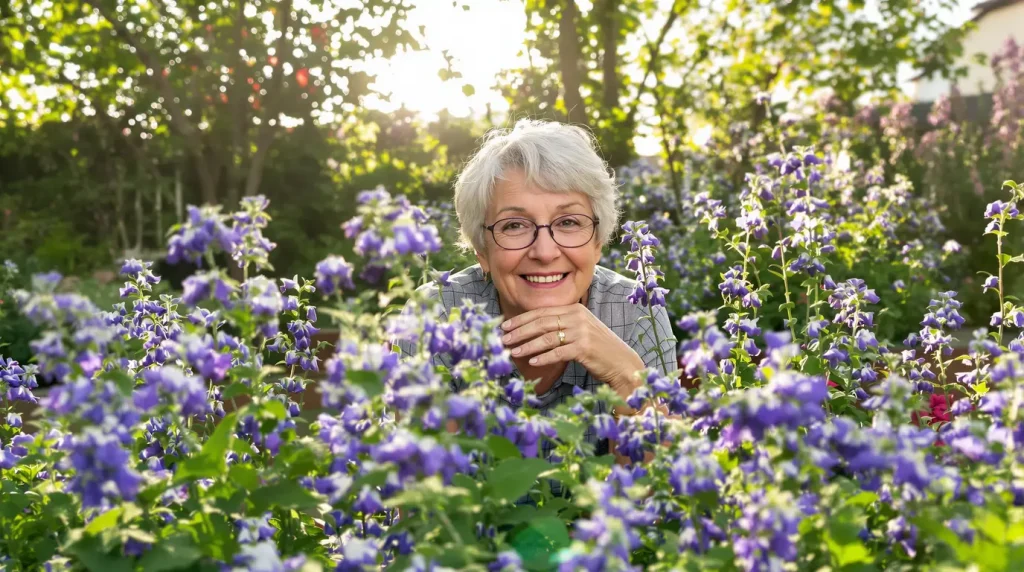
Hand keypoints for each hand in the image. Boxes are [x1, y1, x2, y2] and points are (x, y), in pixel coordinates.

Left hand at [499, 304, 644, 396]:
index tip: (506, 326)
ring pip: (547, 337)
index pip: (542, 312)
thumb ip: (561, 326)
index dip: (522, 319)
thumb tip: (532, 331)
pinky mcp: (584, 348)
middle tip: (504, 339)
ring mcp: (582, 332)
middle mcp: (578, 317)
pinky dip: (543, 357)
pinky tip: (532, 363)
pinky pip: (558, 352)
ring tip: (513, 352)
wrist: (622, 363)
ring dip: (527, 345)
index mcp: (575, 309)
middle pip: (541, 323)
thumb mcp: (580, 330)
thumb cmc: (598, 349)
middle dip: (520, 331)